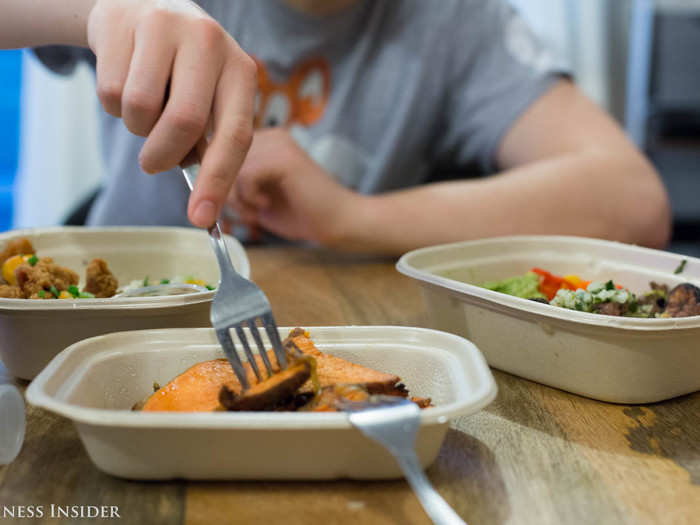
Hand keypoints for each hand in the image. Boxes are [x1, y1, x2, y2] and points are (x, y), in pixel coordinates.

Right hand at [87, 0, 255, 227]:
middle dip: (163, 156)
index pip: (235, 135)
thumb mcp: (209, 97)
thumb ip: (210, 143)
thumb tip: (205, 206)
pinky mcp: (122, 22)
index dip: (218, 181)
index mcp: (240, 70)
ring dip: (136, 128)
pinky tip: (126, 80)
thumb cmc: (183, 71)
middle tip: (153, 163)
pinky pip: (110, 92)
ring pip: (140, 109)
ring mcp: (165, 26)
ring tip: (144, 108)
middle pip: (183, 123)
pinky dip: (113, 106)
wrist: (142, 5)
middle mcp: (210, 43)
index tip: (200, 219)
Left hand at [226, 128, 360, 246]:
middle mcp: (268, 133)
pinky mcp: (283, 156)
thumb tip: (196, 186)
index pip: (215, 152)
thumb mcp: (254, 195)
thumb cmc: (299, 213)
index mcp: (261, 139)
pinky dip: (249, 197)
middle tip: (250, 210)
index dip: (215, 181)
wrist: (340, 222)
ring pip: (227, 168)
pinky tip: (267, 205)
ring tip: (259, 209)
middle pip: (216, 159)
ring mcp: (276, 142)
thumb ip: (230, 183)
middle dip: (226, 191)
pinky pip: (243, 176)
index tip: (234, 204)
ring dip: (237, 197)